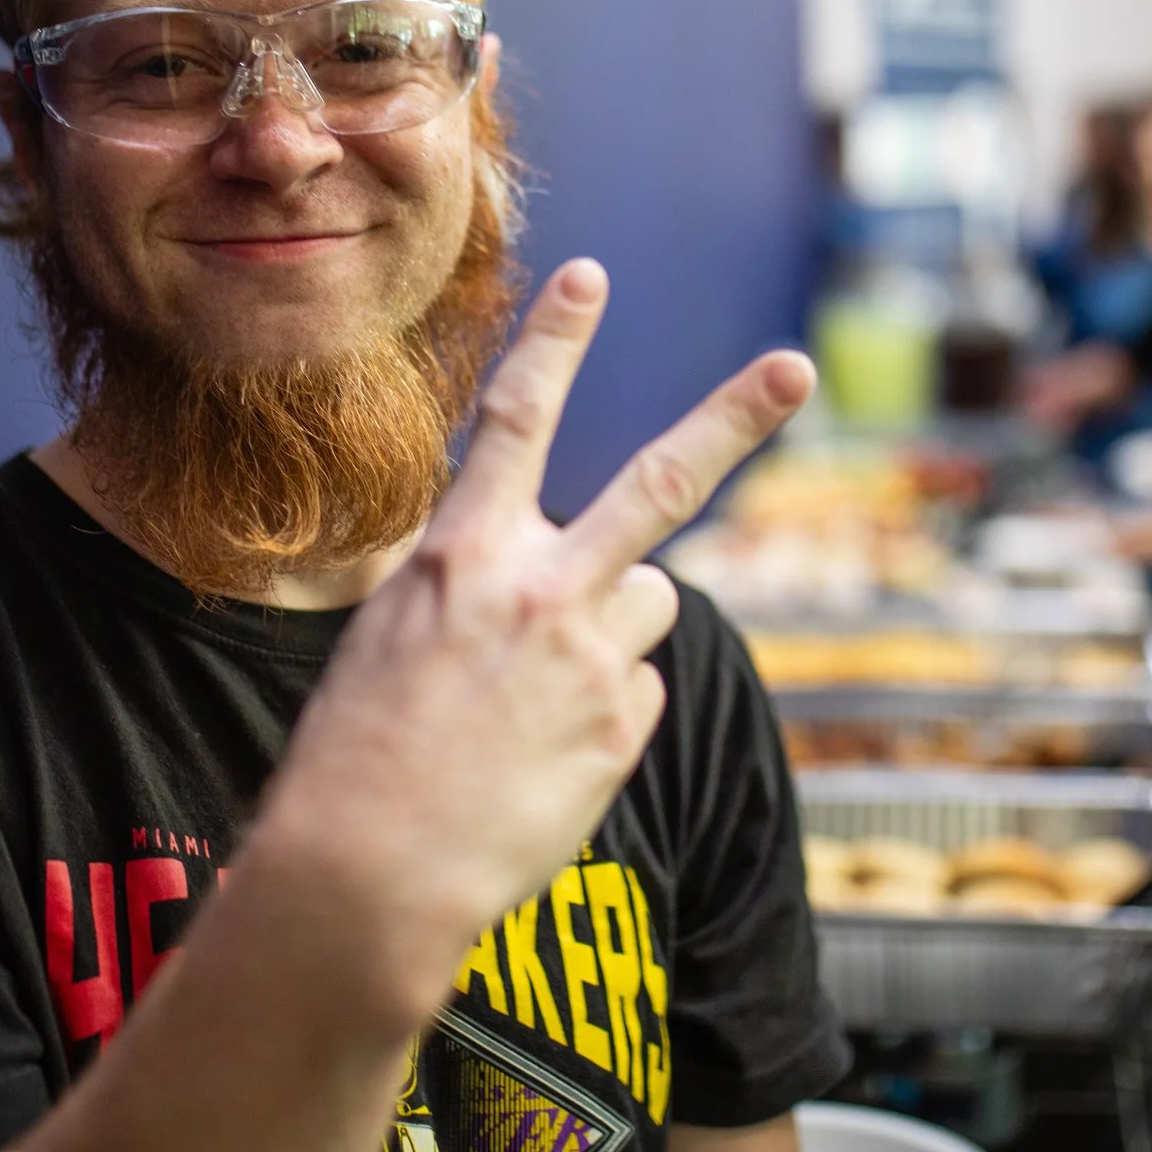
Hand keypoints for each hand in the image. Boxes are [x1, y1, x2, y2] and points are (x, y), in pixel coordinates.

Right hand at [257, 260, 816, 976]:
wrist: (369, 875)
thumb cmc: (356, 752)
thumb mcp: (392, 632)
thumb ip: (473, 579)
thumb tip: (540, 566)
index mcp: (461, 554)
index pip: (515, 419)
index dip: (555, 340)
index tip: (589, 276)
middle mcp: (540, 591)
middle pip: (659, 483)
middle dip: (734, 418)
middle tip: (795, 367)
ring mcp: (593, 660)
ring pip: (650, 597)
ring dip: (614, 620)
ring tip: (541, 686)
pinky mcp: (626, 727)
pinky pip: (635, 685)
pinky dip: (602, 706)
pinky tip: (542, 750)